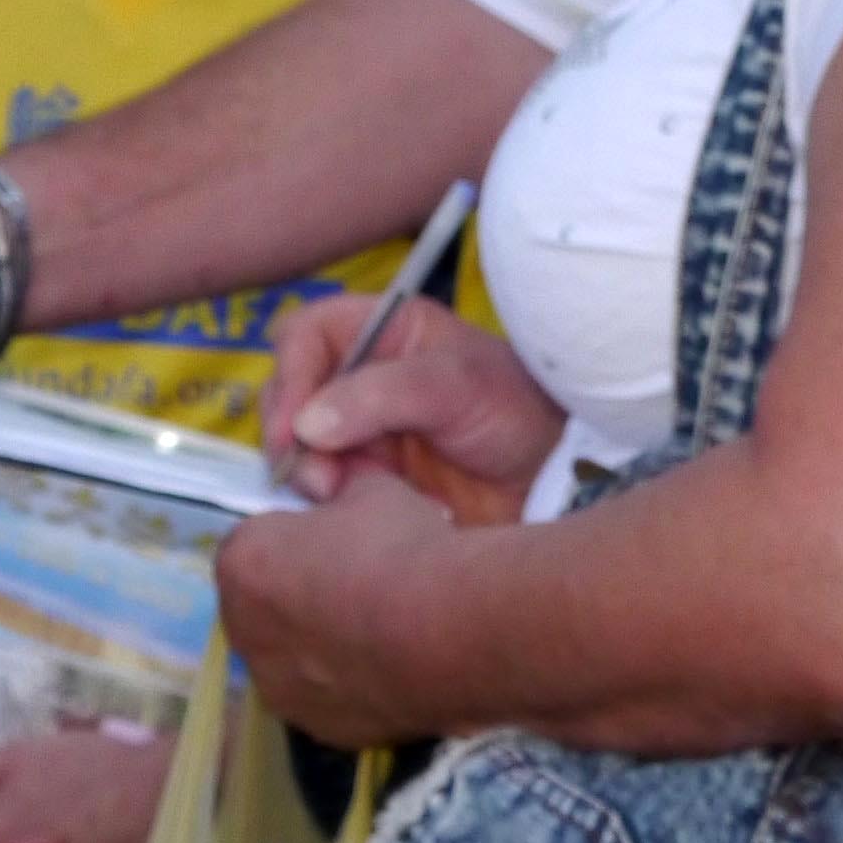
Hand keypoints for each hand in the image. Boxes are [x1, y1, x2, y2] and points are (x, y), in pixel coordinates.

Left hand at [219, 474, 463, 748]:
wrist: (450, 630)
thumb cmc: (403, 549)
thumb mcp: (375, 490)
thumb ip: (345, 494)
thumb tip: (349, 499)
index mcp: (245, 563)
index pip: (255, 542)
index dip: (296, 536)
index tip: (335, 536)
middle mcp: (245, 632)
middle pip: (264, 604)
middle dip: (299, 591)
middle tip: (356, 578)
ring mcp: (279, 688)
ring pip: (291, 657)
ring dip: (319, 641)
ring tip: (379, 626)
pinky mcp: (318, 728)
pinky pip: (324, 696)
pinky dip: (347, 682)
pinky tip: (391, 663)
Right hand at [263, 293, 565, 525]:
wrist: (554, 481)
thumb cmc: (518, 412)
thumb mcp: (457, 386)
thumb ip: (382, 395)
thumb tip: (307, 423)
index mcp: (383, 332)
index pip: (306, 335)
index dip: (290, 373)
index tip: (294, 426)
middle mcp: (361, 376)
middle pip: (287, 394)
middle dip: (290, 433)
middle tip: (321, 476)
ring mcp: (359, 430)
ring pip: (297, 446)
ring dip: (310, 473)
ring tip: (346, 494)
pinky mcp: (364, 478)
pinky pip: (320, 488)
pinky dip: (328, 502)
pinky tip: (362, 511)